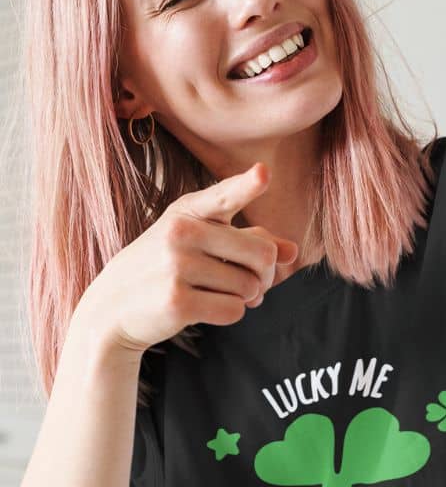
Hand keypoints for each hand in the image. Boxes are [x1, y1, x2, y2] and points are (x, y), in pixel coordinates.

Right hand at [77, 163, 298, 355]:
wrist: (112, 307)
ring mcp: (177, 267)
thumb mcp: (198, 243)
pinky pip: (234, 310)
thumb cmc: (164, 268)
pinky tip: (208, 308)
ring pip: (250, 286)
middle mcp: (181, 233)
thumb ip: (247, 242)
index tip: (264, 174)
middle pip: (261, 254)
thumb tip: (292, 251)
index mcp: (187, 211)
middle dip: (265, 274)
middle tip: (253, 283)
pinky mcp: (178, 301)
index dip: (246, 186)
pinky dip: (231, 313)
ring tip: (221, 293)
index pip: (223, 196)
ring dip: (246, 297)